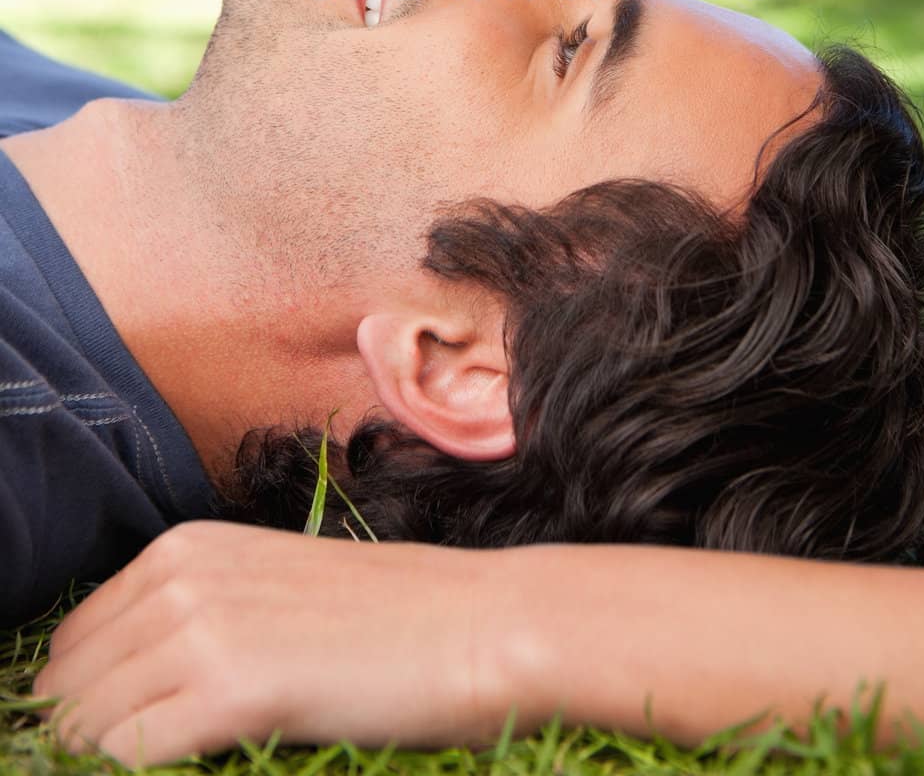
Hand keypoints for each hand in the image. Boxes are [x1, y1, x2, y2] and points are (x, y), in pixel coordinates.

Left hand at [35, 520, 511, 765]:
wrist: (478, 624)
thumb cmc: (389, 620)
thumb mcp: (272, 591)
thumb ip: (197, 616)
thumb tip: (128, 686)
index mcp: (186, 547)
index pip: (75, 642)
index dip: (85, 701)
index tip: (121, 736)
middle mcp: (181, 575)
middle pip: (68, 684)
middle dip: (84, 736)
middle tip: (139, 758)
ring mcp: (202, 627)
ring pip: (84, 725)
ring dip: (104, 760)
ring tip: (170, 760)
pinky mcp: (231, 687)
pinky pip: (126, 756)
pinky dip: (134, 775)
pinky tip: (186, 769)